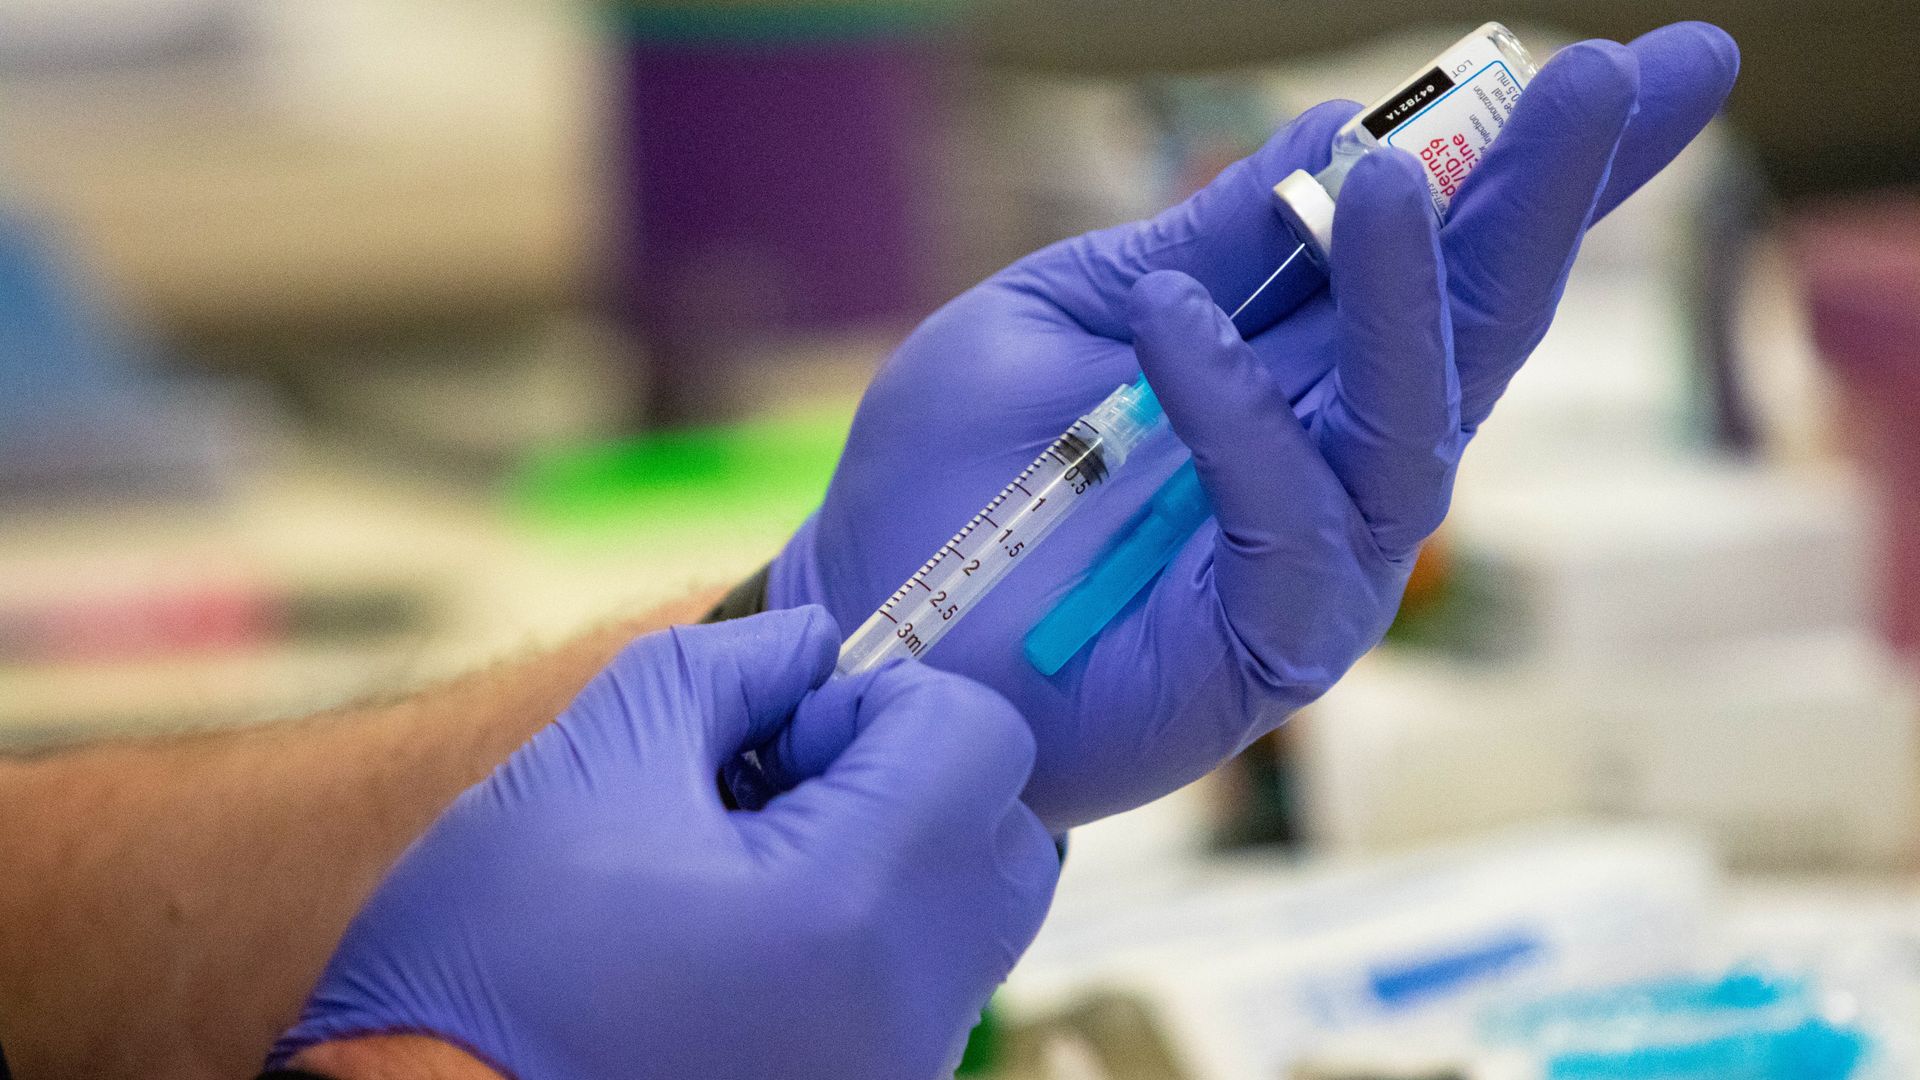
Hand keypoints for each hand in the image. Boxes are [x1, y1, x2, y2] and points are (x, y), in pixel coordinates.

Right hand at [270, 608, 1058, 1079]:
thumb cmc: (487, 959)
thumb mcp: (592, 756)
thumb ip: (730, 666)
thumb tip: (814, 644)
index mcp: (848, 910)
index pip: (980, 740)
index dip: (884, 702)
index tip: (785, 727)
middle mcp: (902, 1012)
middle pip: (1005, 835)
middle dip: (911, 777)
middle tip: (778, 785)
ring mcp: (892, 1074)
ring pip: (969, 917)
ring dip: (890, 853)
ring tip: (746, 866)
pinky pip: (921, 989)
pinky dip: (868, 934)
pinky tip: (746, 936)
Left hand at [769, 25, 1738, 829]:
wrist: (870, 619)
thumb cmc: (957, 472)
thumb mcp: (1073, 311)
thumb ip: (1209, 241)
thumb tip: (1340, 130)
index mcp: (1298, 366)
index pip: (1446, 256)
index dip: (1546, 169)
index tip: (1656, 68)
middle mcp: (1334, 457)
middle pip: (1474, 327)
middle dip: (1549, 203)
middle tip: (1619, 77)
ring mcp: (1316, 558)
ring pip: (1411, 425)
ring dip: (1407, 297)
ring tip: (1390, 184)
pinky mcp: (1270, 646)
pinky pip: (1291, 524)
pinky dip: (1237, 417)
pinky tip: (1174, 321)